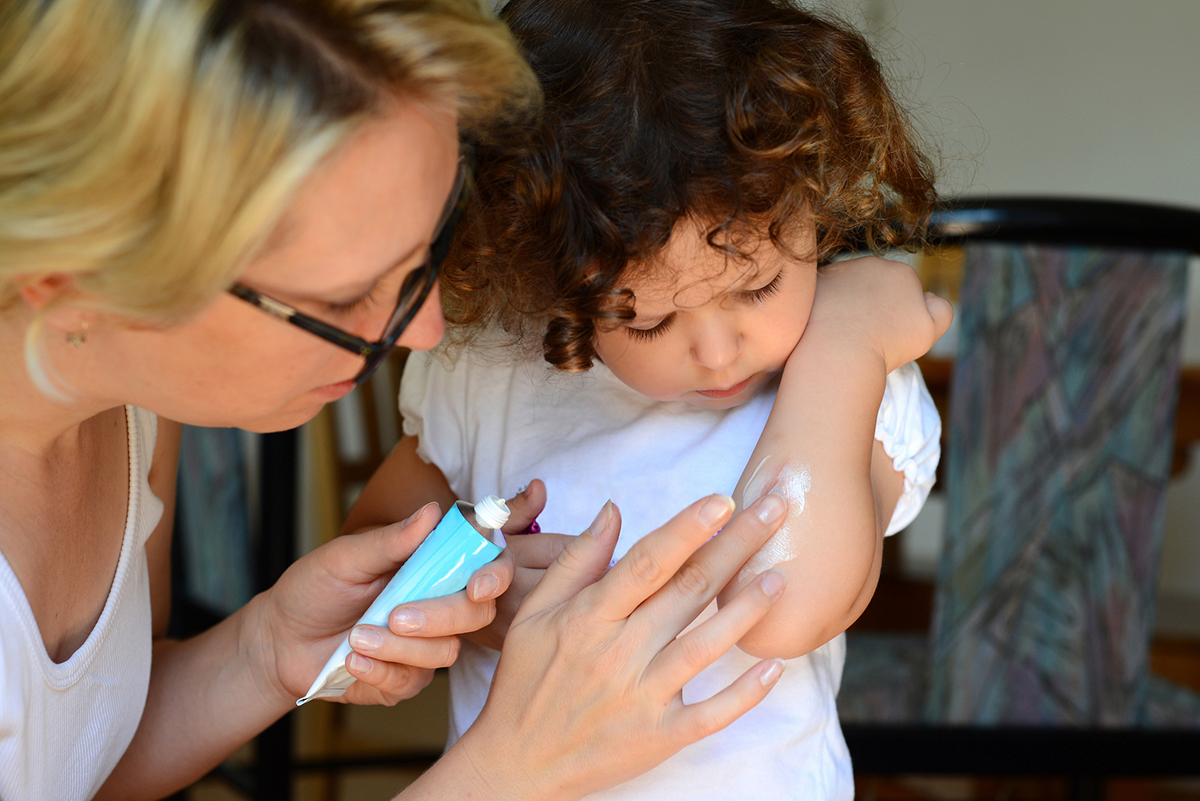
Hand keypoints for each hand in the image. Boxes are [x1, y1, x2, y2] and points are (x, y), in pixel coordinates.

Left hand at [259, 503, 513, 705]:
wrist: (279, 640)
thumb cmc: (314, 589)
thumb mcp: (346, 558)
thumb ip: (391, 540)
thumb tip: (431, 512)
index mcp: (432, 567)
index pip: (486, 566)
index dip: (496, 575)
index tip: (478, 586)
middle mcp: (438, 605)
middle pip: (477, 614)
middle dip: (440, 616)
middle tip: (396, 616)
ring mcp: (425, 646)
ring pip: (446, 652)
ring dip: (398, 647)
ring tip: (355, 637)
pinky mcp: (405, 680)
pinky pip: (412, 681)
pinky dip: (380, 670)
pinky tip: (352, 659)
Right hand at [454, 493, 789, 799]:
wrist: (517, 763)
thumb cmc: (526, 681)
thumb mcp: (535, 613)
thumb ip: (577, 561)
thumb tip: (613, 510)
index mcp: (590, 616)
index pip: (649, 562)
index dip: (688, 528)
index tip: (724, 499)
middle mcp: (620, 652)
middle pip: (688, 590)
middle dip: (736, 546)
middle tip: (775, 511)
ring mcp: (643, 696)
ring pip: (706, 646)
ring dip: (747, 609)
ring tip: (780, 577)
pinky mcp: (659, 736)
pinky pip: (711, 713)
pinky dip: (745, 693)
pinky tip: (774, 668)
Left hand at [810, 256, 952, 371]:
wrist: (837, 352)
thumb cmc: (886, 345)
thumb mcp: (929, 331)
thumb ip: (941, 309)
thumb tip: (929, 296)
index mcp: (903, 272)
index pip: (904, 292)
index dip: (899, 316)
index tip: (889, 334)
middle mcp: (870, 263)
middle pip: (875, 286)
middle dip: (873, 306)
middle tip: (867, 334)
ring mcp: (839, 270)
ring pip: (848, 288)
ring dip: (848, 305)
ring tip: (845, 332)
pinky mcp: (814, 283)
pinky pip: (824, 294)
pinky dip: (825, 307)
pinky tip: (826, 326)